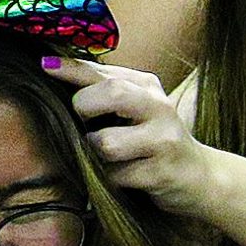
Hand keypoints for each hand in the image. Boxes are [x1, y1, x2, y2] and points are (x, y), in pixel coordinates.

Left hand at [47, 56, 220, 216]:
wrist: (200, 177)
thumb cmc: (154, 140)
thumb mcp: (135, 108)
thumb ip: (102, 90)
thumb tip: (51, 69)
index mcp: (147, 86)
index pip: (103, 71)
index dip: (71, 69)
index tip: (45, 66)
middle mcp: (159, 107)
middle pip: (110, 93)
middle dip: (84, 108)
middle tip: (85, 124)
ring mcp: (163, 140)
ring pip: (106, 143)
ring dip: (96, 154)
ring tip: (108, 157)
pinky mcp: (162, 172)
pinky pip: (115, 176)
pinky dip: (109, 179)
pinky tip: (122, 177)